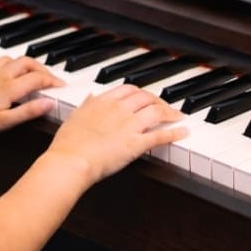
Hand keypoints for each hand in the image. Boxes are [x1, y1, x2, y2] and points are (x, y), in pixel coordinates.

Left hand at [0, 55, 61, 136]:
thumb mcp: (4, 122)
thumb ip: (28, 112)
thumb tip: (49, 103)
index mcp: (9, 87)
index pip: (37, 78)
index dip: (52, 81)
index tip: (61, 86)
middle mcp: (1, 75)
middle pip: (28, 62)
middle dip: (43, 68)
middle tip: (51, 79)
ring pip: (15, 58)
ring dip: (28, 63)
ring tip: (34, 73)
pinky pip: (2, 61)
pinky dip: (13, 63)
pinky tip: (12, 73)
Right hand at [44, 83, 186, 188]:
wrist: (70, 161)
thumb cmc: (68, 145)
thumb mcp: (73, 118)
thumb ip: (85, 106)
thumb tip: (90, 96)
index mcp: (103, 102)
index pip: (128, 89)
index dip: (141, 92)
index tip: (146, 97)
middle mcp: (119, 109)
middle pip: (146, 97)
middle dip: (159, 100)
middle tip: (165, 106)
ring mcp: (129, 125)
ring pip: (157, 111)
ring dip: (170, 112)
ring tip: (178, 117)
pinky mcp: (136, 143)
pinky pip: (160, 135)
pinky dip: (175, 133)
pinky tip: (183, 132)